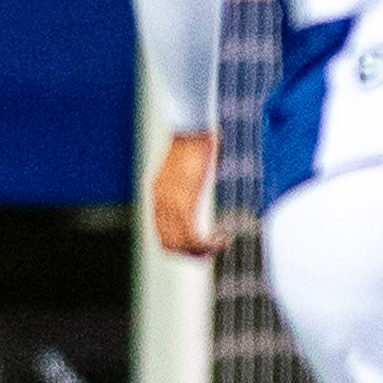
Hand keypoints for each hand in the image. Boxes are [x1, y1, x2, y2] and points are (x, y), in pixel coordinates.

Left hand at [150, 130, 221, 257]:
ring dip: (202, 251)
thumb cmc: (196, 141)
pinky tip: (222, 238)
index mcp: (159, 195)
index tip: (204, 244)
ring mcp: (168, 204)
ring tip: (220, 245)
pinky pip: (191, 235)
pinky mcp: (181, 202)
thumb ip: (193, 179)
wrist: (191, 129)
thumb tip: (206, 184)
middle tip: (214, 249)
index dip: (184, 246)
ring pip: (180, 244)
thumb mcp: (191, 165)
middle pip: (169, 244)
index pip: (164, 235)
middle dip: (193, 254)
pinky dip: (207, 244)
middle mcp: (159, 203)